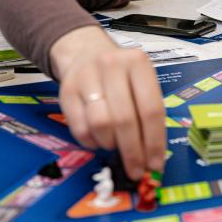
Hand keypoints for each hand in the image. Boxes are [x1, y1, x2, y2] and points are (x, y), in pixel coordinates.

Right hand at [50, 26, 165, 179]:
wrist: (85, 52)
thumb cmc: (119, 74)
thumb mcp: (140, 81)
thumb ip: (148, 113)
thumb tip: (153, 157)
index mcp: (138, 62)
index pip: (151, 109)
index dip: (154, 142)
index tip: (155, 164)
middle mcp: (112, 65)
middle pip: (125, 119)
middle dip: (133, 151)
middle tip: (136, 169)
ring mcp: (86, 76)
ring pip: (101, 124)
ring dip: (111, 144)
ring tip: (115, 144)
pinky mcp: (67, 90)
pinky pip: (80, 128)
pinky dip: (92, 142)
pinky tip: (99, 139)